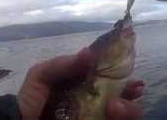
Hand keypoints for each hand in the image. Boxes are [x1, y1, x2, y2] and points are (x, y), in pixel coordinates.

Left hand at [18, 48, 143, 119]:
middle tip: (133, 91)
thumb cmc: (32, 99)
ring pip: (125, 115)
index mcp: (87, 86)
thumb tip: (88, 52)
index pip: (113, 80)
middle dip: (132, 95)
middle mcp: (95, 102)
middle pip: (124, 99)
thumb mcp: (42, 75)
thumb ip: (63, 64)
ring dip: (129, 110)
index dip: (126, 78)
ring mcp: (96, 116)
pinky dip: (120, 119)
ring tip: (114, 108)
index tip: (135, 78)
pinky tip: (112, 116)